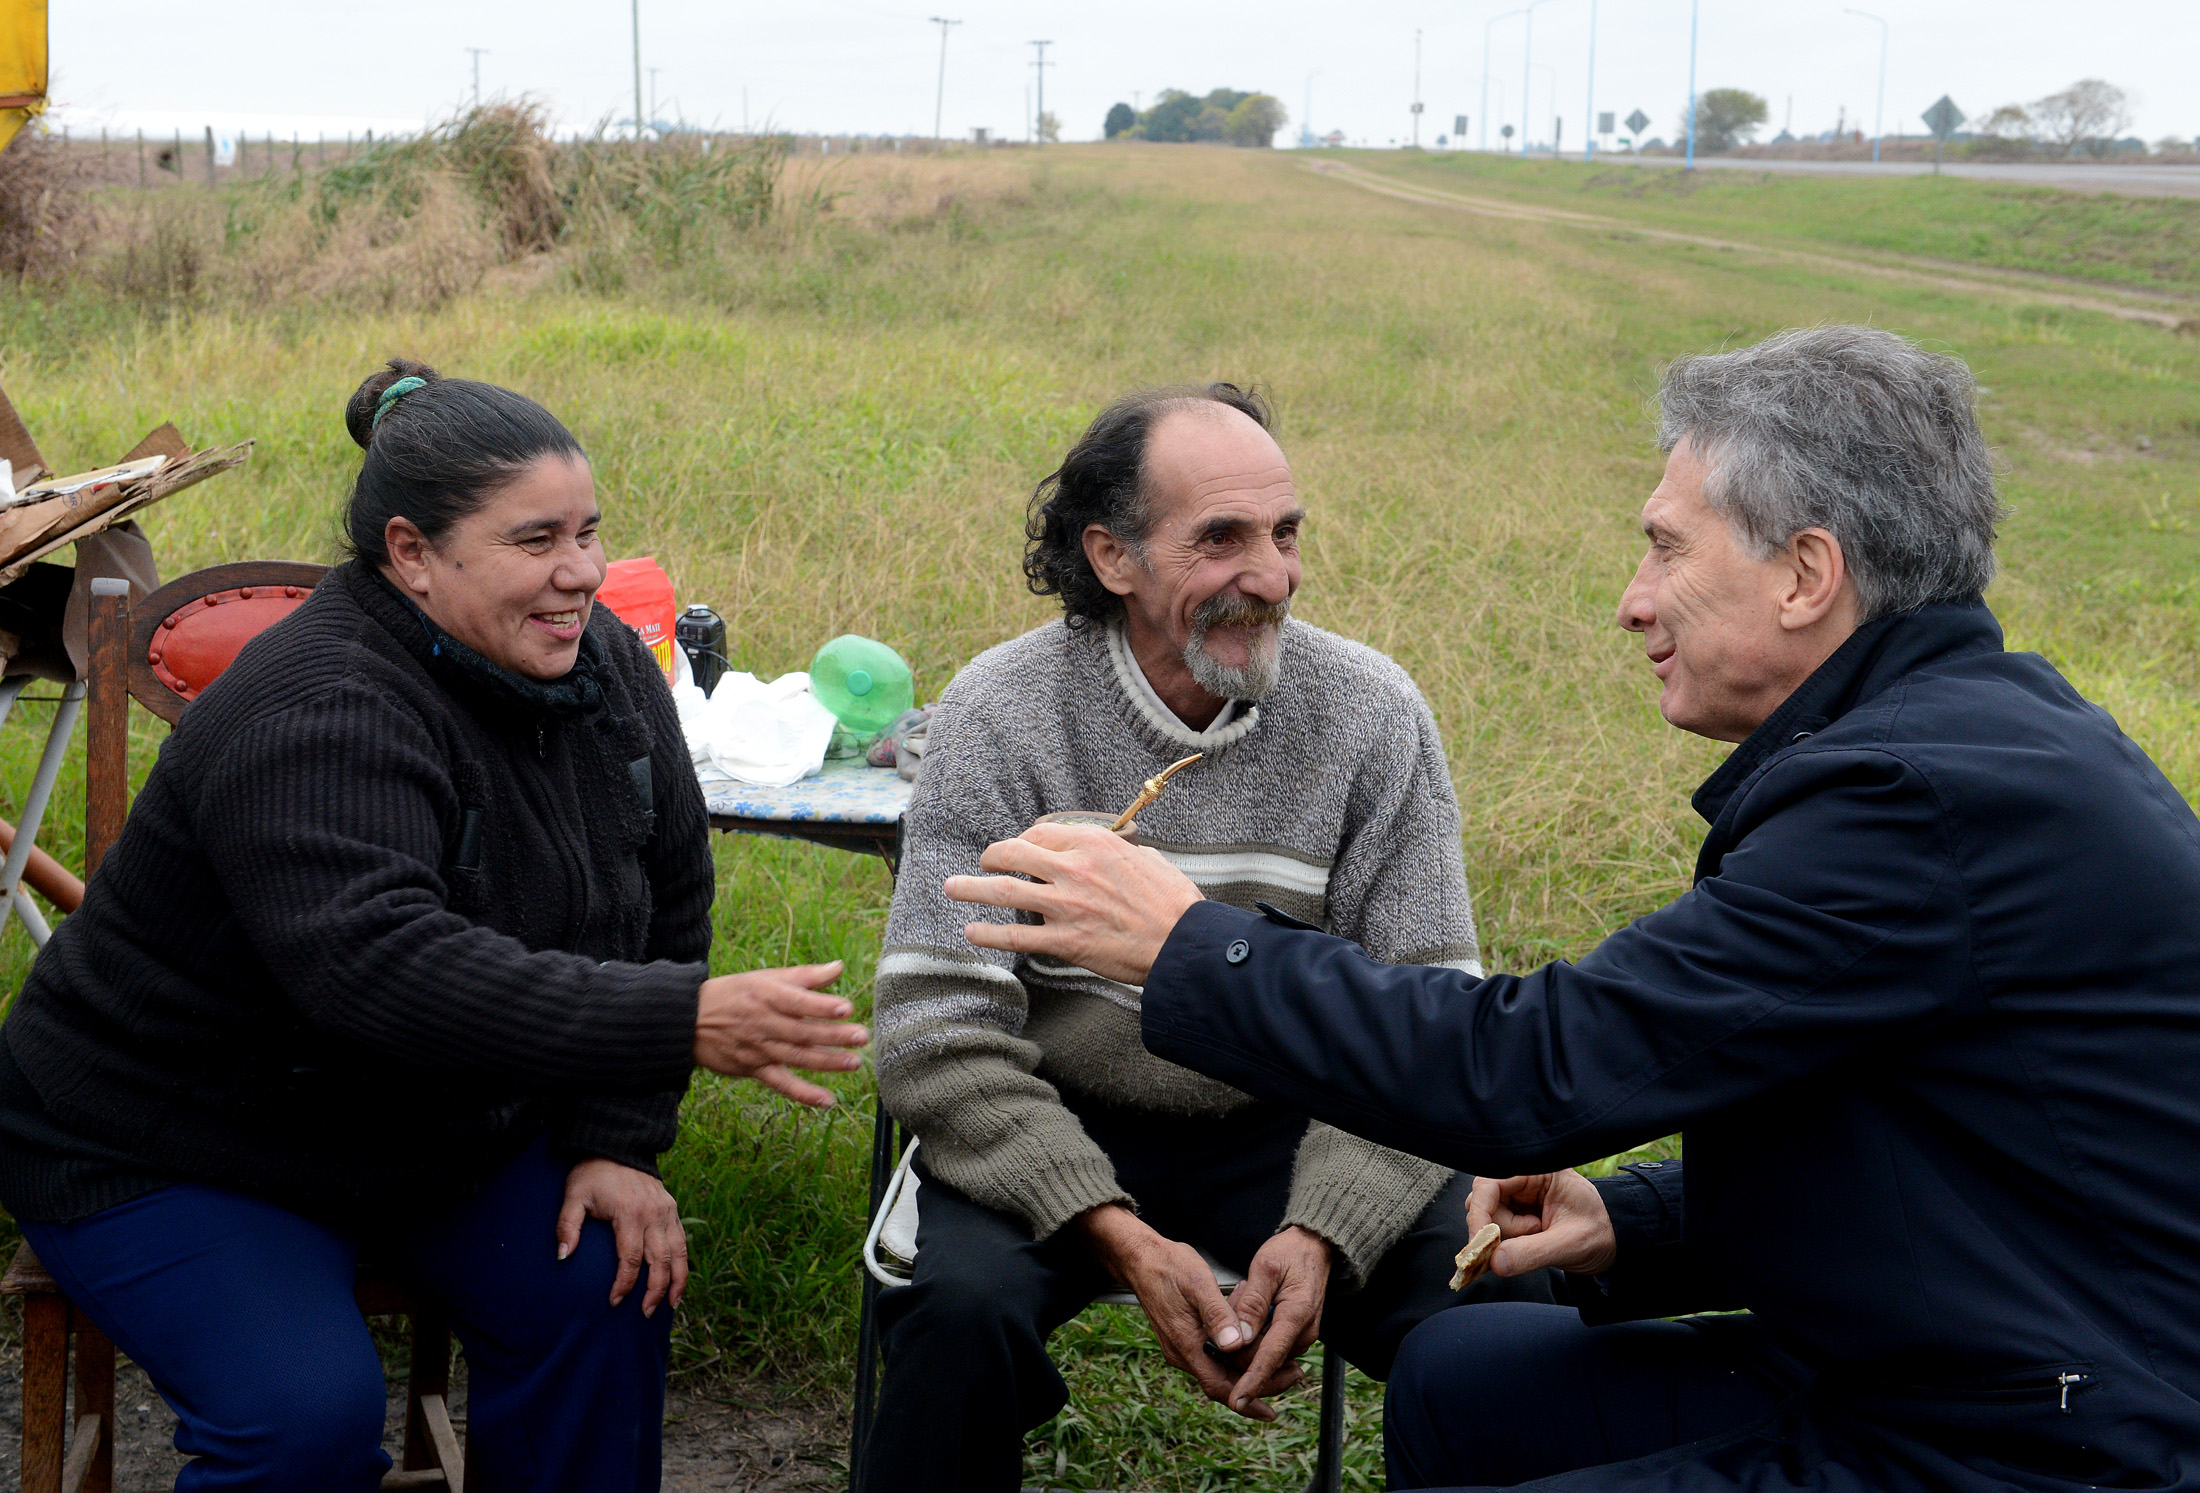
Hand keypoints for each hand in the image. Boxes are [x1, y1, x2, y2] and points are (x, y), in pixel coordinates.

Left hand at [557, 1158, 687, 1315]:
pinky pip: (682, 1241)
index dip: (624, 1283)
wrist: (618, 1146)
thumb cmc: (593, 1174)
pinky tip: (678, 1281)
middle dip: (654, 1291)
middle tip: (645, 1313)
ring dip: (677, 1281)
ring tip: (671, 1306)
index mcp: (630, 1213)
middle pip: (661, 1261)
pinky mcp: (672, 1209)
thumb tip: (563, 1257)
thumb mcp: (574, 1196)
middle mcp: (654, 1214)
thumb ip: (567, 1227)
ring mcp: (667, 1211)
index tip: (614, 1301)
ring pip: (679, 1253)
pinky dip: (683, 1263)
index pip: (631, 1258)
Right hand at [694, 961, 868, 1106]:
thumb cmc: (734, 994)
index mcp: (766, 996)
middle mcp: (763, 1023)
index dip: (821, 1006)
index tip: (846, 1008)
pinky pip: (781, 1084)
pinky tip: (827, 1101)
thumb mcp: (765, 978)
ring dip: (827, 1062)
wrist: (689, 1021)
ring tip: (854, 1063)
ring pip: (797, 1057)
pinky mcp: (754, 1070)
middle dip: (834, 1036)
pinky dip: (803, 1094)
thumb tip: (839, 967)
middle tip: (861, 1037)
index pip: (797, 1002)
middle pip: (802, 1032)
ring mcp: (759, 1049)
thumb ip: (805, 976)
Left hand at [944, 822, 1202, 985]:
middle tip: (981, 862)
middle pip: (1014, 854)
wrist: (1184, 944)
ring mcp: (1065, 906)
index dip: (1023, 841)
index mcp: (1095, 844)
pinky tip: (972, 931)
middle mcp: (1073, 869)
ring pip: (1003, 891)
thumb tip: (1121, 854)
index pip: (1041, 834)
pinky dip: (989, 933)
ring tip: (951, 887)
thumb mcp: (1150, 861)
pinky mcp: (1064, 941)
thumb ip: (1125, 854)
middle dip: (991, 856)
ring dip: (971, 888)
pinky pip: (1016, 935)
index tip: (1018, 849)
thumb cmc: (1174, 904)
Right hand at [1078, 1204, 1269, 1419]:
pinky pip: (1213, 1356)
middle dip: (1258, 1383)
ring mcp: (1182, 1346)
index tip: (1271, 1411)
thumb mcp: (1198, 1284)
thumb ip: (1217, 1315)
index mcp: (1186, 1345)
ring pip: (1220, 1369)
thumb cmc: (1169, 1266)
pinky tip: (1253, 1340)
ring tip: (1281, 1359)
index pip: (1220, 1387)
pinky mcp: (1184, 1337)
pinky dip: (1236, 1354)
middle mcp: (1182, 1353)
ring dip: (1249, 1367)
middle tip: (1292, 1374)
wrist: (1141, 1257)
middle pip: (1224, 1382)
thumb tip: (1235, 1344)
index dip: (1247, 1401)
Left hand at [1221, 1226, 1330, 1414]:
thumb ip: (1252, 1303)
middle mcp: (1303, 1333)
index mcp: (1296, 1316)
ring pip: (1264, 1356)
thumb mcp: (1266, 1268)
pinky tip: (1248, 1310)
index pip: (1270, 1358)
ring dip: (1245, 1340)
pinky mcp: (1296, 1335)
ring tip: (1242, 1297)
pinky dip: (1254, 1337)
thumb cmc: (1290, 1253)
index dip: (1251, 1382)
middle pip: (1264, 1362)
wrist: (1316, 1246)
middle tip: (1231, 1306)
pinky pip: (1270, 1347)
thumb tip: (1239, 1338)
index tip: (1234, 1402)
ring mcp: (1301, 1336)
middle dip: (1239, 1347)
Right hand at [1468, 1170, 1616, 1277]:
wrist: (1613, 1242)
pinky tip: (1531, 1245)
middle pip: (1484, 1202)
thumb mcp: (1569, 1244)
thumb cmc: (1599, 1233)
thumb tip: (1494, 1262)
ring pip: (1487, 1218)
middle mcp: (1522, 1180)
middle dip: (1501, 1228)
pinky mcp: (1515, 1215)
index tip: (1480, 1240)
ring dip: (1507, 1237)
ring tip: (1540, 1238)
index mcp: (1536, 1171)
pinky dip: (1506, 1245)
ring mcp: (1517, 1198)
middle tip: (1534, 1235)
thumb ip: (1532, 1252)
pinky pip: (1495, 1231)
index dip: (1479, 1211)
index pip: (1489, 1184)